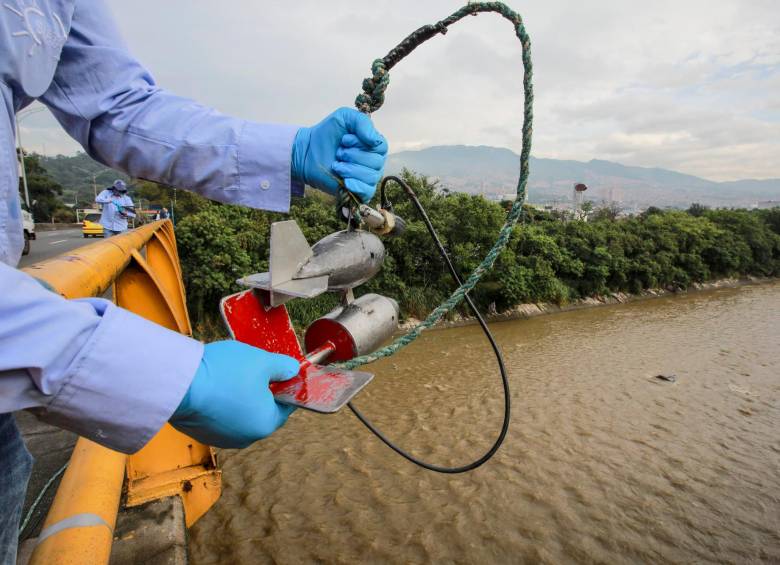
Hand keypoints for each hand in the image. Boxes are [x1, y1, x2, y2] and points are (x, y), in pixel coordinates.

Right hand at [170, 341, 299, 447]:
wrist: (178, 384)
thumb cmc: (224, 373)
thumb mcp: (262, 361)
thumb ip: (284, 366)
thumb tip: (293, 370)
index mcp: (265, 424)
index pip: (285, 406)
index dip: (284, 386)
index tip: (278, 372)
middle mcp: (245, 438)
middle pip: (261, 410)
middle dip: (259, 390)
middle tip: (250, 369)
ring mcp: (221, 438)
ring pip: (238, 413)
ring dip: (237, 396)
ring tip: (227, 375)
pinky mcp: (202, 434)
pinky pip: (218, 416)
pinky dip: (218, 402)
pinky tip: (211, 386)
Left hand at [292, 107, 387, 202]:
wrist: (308, 152)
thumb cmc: (327, 133)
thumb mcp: (344, 117)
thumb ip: (362, 122)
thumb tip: (375, 140)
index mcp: (374, 145)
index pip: (381, 146)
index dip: (362, 143)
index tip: (344, 140)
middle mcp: (374, 162)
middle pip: (376, 162)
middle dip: (353, 156)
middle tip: (338, 153)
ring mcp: (368, 178)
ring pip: (371, 177)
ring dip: (350, 169)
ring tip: (336, 165)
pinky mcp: (359, 192)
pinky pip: (367, 191)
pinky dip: (356, 185)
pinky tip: (344, 181)